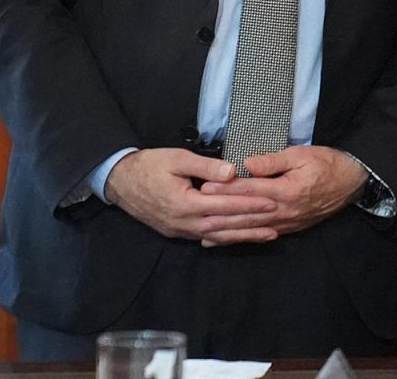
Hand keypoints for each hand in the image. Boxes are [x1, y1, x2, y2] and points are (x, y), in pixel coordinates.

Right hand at [104, 148, 276, 241]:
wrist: (119, 181)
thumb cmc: (149, 166)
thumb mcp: (177, 158)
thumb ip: (206, 166)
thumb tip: (232, 172)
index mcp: (185, 203)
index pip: (225, 206)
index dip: (250, 205)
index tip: (271, 202)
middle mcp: (183, 222)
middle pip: (225, 225)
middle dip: (252, 224)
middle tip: (277, 221)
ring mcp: (179, 230)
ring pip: (217, 236)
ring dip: (243, 236)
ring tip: (268, 235)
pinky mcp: (177, 231)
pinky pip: (206, 237)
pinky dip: (226, 238)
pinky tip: (241, 237)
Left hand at [195, 145, 366, 246]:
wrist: (352, 183)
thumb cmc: (328, 164)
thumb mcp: (302, 154)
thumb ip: (274, 161)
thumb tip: (247, 164)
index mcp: (287, 190)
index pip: (251, 190)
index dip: (227, 189)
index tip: (205, 187)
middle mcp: (285, 210)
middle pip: (247, 213)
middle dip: (220, 212)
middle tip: (197, 211)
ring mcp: (287, 222)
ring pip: (252, 229)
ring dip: (228, 231)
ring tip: (204, 232)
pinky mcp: (290, 228)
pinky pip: (262, 234)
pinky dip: (243, 238)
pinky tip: (227, 240)